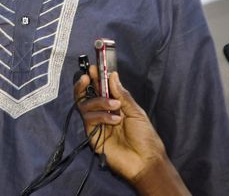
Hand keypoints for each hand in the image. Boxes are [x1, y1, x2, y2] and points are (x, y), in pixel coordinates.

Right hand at [75, 67, 188, 194]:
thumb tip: (112, 75)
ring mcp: (96, 124)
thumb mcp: (136, 112)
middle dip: (84, 84)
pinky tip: (114, 120)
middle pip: (85, 95)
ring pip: (85, 105)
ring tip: (115, 106)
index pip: (99, 88)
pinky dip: (101, 116)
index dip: (95, 78)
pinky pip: (89, 119)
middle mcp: (102, 112)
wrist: (145, 160)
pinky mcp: (92, 135)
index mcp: (113, 105)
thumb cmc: (145, 137)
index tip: (94, 67)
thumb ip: (122, 94)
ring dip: (99, 101)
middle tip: (88, 77)